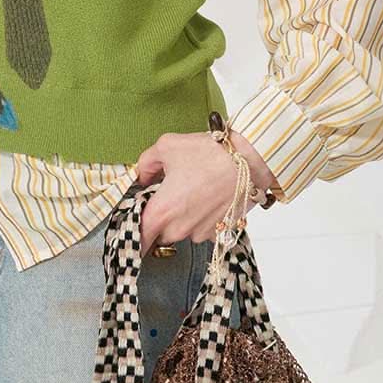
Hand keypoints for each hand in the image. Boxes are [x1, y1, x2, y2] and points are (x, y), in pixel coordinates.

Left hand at [134, 129, 274, 255]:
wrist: (250, 161)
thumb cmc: (209, 153)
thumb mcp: (167, 146)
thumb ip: (146, 162)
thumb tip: (142, 175)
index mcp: (163, 211)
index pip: (138, 237)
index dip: (133, 233)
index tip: (132, 226)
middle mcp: (181, 228)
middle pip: (160, 233)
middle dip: (161, 217)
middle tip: (169, 193)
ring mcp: (201, 233)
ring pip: (182, 231)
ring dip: (183, 217)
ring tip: (194, 190)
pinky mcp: (220, 232)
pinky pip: (202, 229)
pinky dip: (202, 217)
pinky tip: (208, 197)